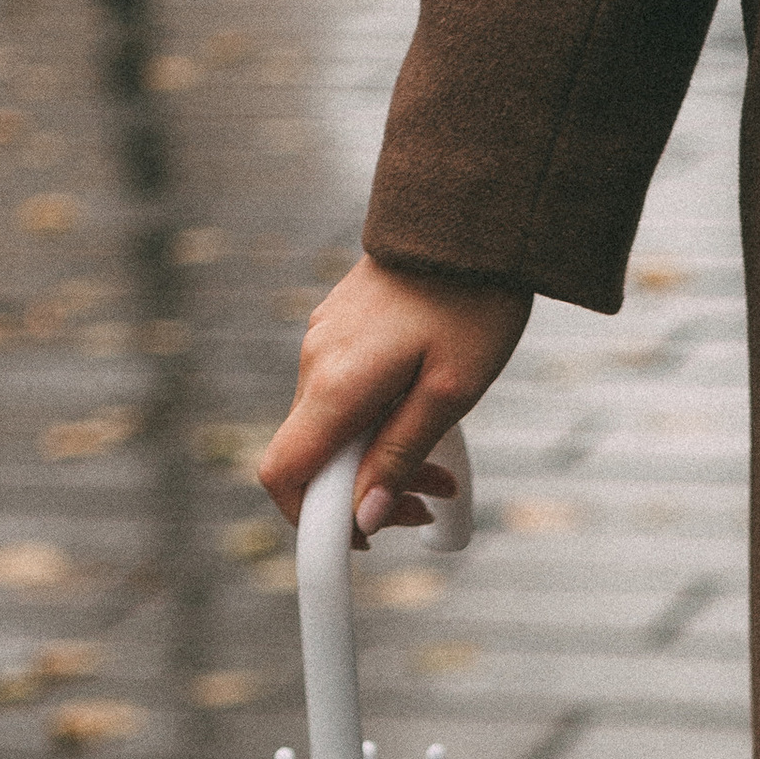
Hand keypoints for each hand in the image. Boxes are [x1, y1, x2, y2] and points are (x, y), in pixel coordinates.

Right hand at [258, 258, 532, 535]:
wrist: (472, 216)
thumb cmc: (473, 301)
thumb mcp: (450, 392)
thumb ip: (401, 455)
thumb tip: (365, 517)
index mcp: (336, 385)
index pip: (286, 475)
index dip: (313, 524)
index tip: (364, 542)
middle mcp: (316, 364)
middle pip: (314, 461)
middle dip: (366, 496)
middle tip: (433, 502)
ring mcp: (323, 343)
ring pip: (333, 431)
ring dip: (378, 461)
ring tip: (444, 467)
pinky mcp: (340, 330)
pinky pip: (344, 398)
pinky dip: (377, 425)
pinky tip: (426, 415)